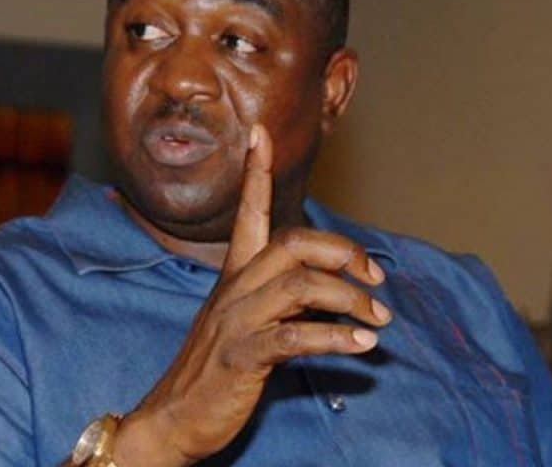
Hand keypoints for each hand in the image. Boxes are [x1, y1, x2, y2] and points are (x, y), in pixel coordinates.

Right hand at [113, 125, 392, 466]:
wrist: (172, 419)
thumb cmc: (216, 370)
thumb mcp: (249, 323)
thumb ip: (284, 299)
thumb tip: (332, 289)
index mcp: (235, 276)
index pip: (247, 213)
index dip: (256, 172)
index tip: (260, 132)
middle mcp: (234, 289)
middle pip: (291, 242)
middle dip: (342, 250)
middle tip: (375, 277)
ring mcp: (235, 321)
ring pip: (300, 285)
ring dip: (350, 299)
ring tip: (379, 321)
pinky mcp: (241, 357)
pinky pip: (294, 337)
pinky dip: (336, 338)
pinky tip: (363, 347)